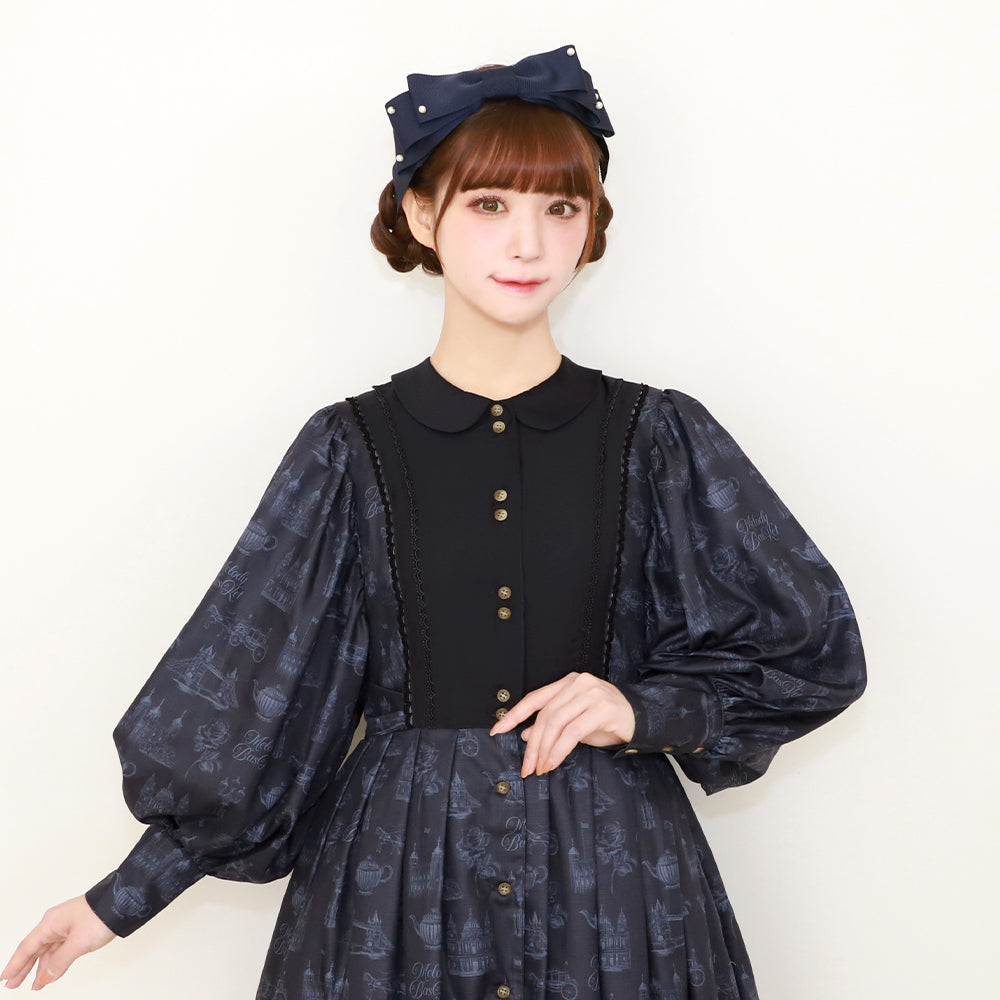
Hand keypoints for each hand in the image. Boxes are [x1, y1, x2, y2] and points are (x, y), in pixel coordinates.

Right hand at [2, 896, 114, 990]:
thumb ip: (60, 961)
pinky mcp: (78, 928)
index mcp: (51, 922)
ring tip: (34, 985)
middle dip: (23, 968)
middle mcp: (56, 922)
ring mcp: (67, 925)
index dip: (15, 964)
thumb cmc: (101, 914)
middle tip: (12, 985)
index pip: (27, 947)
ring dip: (41, 968)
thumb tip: (45, 977)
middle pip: (35, 949)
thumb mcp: (78, 942)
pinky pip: (60, 948)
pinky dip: (55, 961)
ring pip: (48, 950)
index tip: (5, 978)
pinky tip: (52, 972)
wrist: (125, 899)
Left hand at [489, 671, 635, 777]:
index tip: (497, 731)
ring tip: (539, 767)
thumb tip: (525, 735)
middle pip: (545, 715)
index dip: (513, 715)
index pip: (535, 698)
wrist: (642, 718)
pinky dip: (559, 750)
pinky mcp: (602, 708)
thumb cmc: (607, 719)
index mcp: (568, 683)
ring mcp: (591, 694)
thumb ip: (552, 725)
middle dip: (532, 743)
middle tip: (526, 765)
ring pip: (556, 723)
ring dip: (544, 749)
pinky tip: (553, 762)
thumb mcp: (575, 721)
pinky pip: (573, 732)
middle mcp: (578, 683)